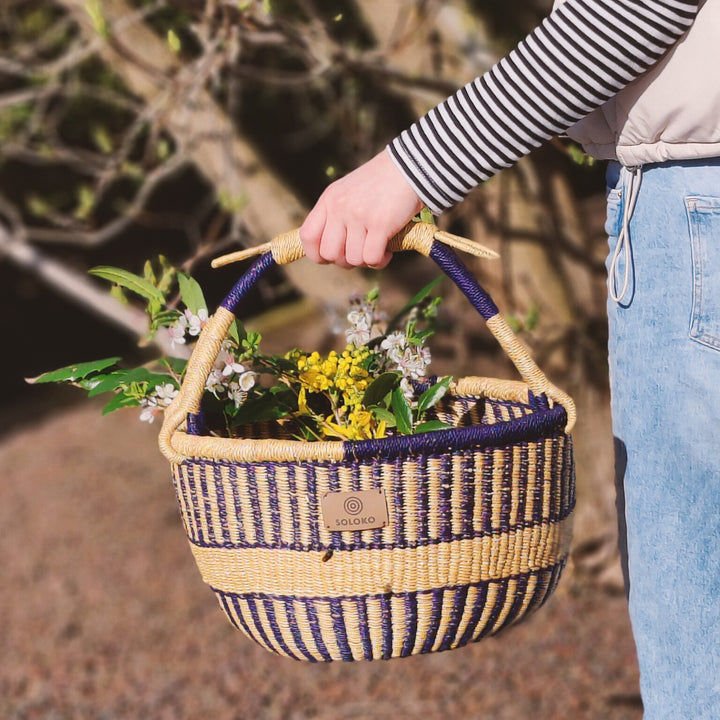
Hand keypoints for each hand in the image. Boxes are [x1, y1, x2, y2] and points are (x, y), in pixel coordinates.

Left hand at [299, 148, 423, 268]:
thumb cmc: (381, 184)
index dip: (317, 254)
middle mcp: (340, 208)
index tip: (332, 256)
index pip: (308, 237)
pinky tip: (387, 251)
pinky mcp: (380, 224)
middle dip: (345, 261)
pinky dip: (380, 261)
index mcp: (329, 200)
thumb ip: (335, 215)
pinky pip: (372, 258)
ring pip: (353, 259)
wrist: (410, 166)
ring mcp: (359, 216)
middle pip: (330, 254)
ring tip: (377, 248)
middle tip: (360, 252)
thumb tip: (329, 252)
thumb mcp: (348, 192)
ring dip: (366, 261)